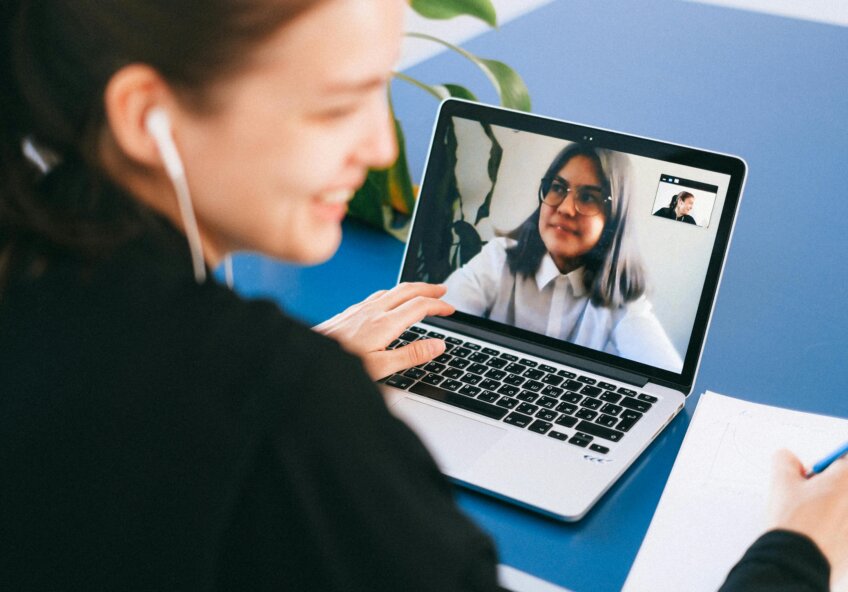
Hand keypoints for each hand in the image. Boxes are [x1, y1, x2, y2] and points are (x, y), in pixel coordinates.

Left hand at [314, 282, 454, 380]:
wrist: (308, 355)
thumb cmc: (341, 364)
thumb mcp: (381, 367)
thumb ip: (411, 355)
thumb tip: (438, 345)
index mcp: (385, 324)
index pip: (419, 307)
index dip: (438, 306)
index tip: (451, 309)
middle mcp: (373, 311)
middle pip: (407, 290)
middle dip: (428, 289)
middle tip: (443, 291)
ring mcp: (361, 308)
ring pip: (393, 290)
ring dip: (412, 289)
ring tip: (423, 293)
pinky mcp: (351, 311)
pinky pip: (379, 294)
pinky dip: (395, 293)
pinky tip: (391, 300)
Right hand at [767, 448, 847, 584]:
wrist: (797, 561)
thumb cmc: (793, 522)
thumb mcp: (780, 481)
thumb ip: (785, 460)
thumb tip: (790, 459)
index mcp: (845, 480)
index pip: (842, 461)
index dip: (825, 467)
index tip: (814, 474)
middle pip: (843, 487)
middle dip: (829, 488)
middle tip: (809, 496)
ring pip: (841, 509)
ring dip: (831, 510)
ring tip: (811, 519)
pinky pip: (842, 529)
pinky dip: (834, 530)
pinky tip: (818, 537)